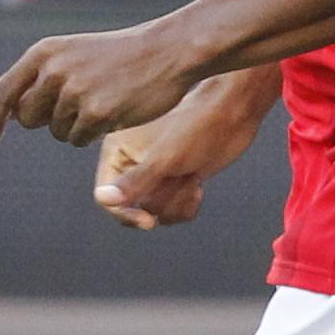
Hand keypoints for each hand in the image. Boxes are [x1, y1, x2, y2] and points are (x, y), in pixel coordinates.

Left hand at [0, 20, 202, 147]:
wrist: (167, 51)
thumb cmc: (122, 56)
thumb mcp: (76, 53)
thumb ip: (44, 76)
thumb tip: (14, 114)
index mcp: (44, 52)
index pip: (6, 90)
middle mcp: (53, 71)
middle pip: (28, 118)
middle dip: (46, 121)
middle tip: (76, 110)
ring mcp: (74, 93)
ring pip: (56, 131)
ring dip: (75, 127)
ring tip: (103, 102)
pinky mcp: (95, 114)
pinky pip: (77, 140)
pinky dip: (91, 135)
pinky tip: (113, 113)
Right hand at [91, 74, 267, 228]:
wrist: (232, 113)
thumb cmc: (194, 127)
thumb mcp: (162, 159)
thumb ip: (132, 182)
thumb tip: (102, 198)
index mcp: (117, 152)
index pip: (105, 195)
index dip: (124, 212)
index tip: (148, 220)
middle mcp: (132, 163)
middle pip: (133, 207)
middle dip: (161, 199)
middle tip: (178, 179)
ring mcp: (155, 173)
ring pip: (155, 211)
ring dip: (177, 200)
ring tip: (191, 177)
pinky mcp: (175, 180)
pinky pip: (172, 211)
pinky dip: (187, 204)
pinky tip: (198, 185)